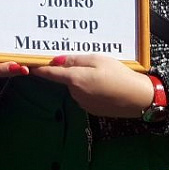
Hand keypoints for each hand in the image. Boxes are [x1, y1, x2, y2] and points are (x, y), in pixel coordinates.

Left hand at [31, 54, 155, 117]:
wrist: (139, 98)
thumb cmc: (119, 75)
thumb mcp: (98, 59)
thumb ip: (75, 60)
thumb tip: (56, 61)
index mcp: (74, 79)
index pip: (50, 74)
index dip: (39, 68)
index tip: (29, 64)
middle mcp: (75, 93)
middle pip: (66, 79)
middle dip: (73, 71)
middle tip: (91, 63)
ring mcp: (83, 103)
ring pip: (76, 87)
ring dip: (82, 80)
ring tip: (103, 74)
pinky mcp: (92, 110)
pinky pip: (85, 95)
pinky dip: (90, 89)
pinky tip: (105, 86)